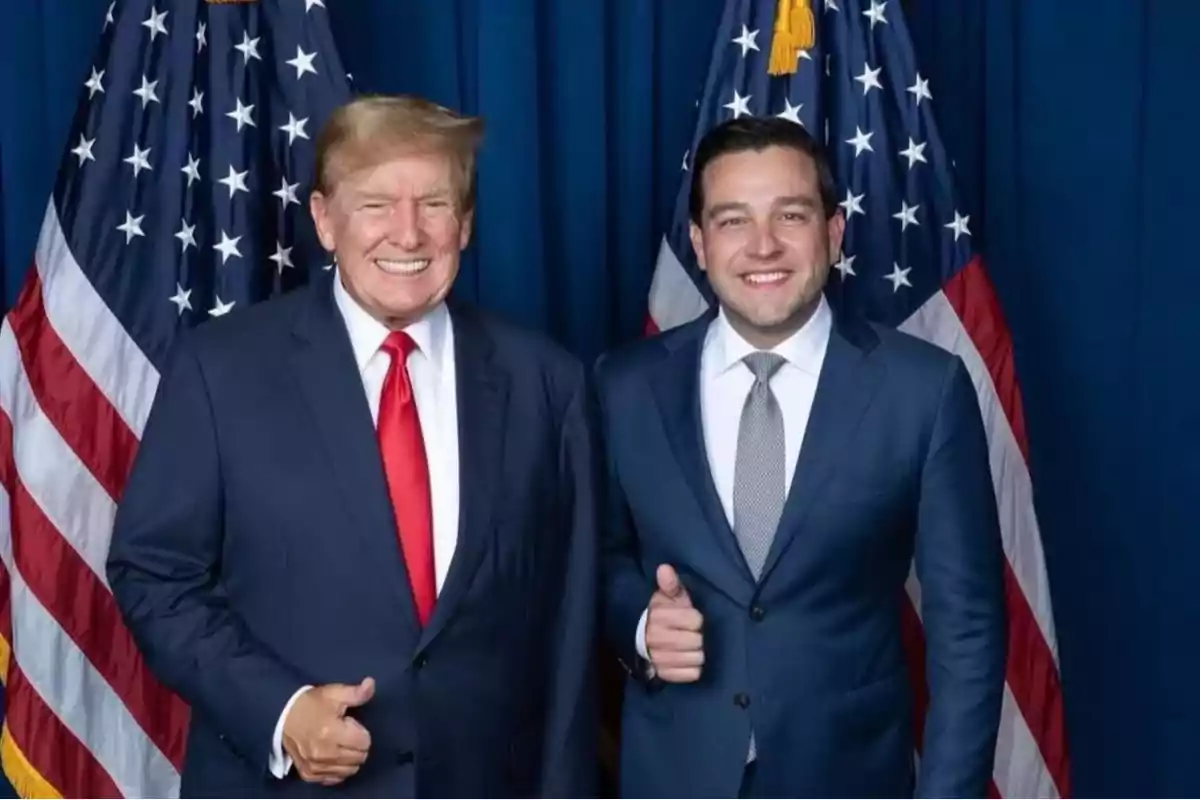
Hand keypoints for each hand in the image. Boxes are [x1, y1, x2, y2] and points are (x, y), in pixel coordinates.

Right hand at [281, 677, 374, 784]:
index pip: (364, 742)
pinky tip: (333, 757)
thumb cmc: (310, 704)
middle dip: (358, 745)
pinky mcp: (309, 774)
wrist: (282, 717)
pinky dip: (338, 769)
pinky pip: (334, 778)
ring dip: (350, 758)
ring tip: (339, 744)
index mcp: (331, 732)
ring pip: (350, 770)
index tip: (348, 724)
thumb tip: (371, 684)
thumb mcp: (333, 693)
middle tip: (345, 734)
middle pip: (359, 757)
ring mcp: (316, 766)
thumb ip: (355, 693)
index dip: (360, 730)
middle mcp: (324, 753)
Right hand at [645, 564, 703, 682]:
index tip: (692, 618)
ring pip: (696, 658)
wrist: (641, 638)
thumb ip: (670, 584)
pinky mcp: (663, 674)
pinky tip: (689, 660)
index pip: (694, 620)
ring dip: (698, 653)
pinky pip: (691, 674)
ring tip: (692, 647)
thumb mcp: (667, 596)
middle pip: (697, 641)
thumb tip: (664, 568)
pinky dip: (693, 669)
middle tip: (694, 634)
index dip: (696, 619)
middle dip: (699, 636)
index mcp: (658, 616)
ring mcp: (659, 658)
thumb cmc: (662, 614)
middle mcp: (656, 638)